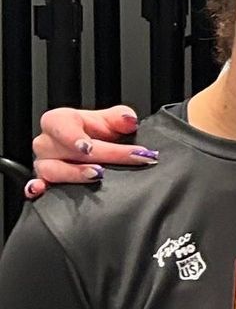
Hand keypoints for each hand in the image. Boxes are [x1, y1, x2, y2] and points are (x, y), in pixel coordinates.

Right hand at [28, 105, 152, 198]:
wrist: (92, 151)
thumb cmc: (95, 132)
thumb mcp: (110, 121)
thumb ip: (120, 117)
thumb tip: (129, 121)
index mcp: (59, 121)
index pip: (59, 124)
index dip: (72, 136)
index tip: (88, 146)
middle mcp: (47, 142)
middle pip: (65, 149)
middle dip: (98, 154)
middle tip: (127, 157)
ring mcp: (44, 164)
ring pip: (52, 170)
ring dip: (74, 173)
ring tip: (97, 174)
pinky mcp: (45, 183)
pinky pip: (35, 188)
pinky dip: (37, 189)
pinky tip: (42, 191)